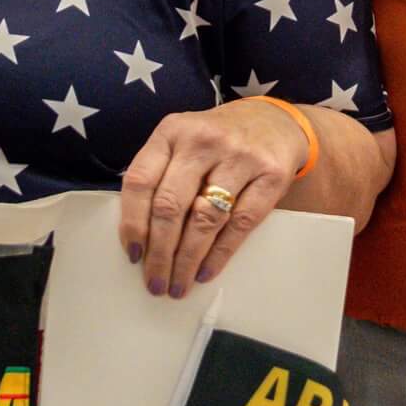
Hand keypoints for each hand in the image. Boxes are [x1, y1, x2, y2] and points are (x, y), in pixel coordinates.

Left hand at [117, 99, 308, 298]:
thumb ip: (160, 174)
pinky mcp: (270, 175)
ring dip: (187, 260)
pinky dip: (220, 254)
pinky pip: (240, 224)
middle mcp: (202, 141)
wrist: (274, 120)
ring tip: (178, 285)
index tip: (133, 254)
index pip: (141, 181)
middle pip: (171, 205)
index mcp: (171, 132)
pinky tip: (206, 271)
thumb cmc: (217, 139)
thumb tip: (138, 233)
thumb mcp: (182, 140)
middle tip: (155, 283)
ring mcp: (239, 157)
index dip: (132, 222)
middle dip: (159, 253)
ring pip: (204, 219)